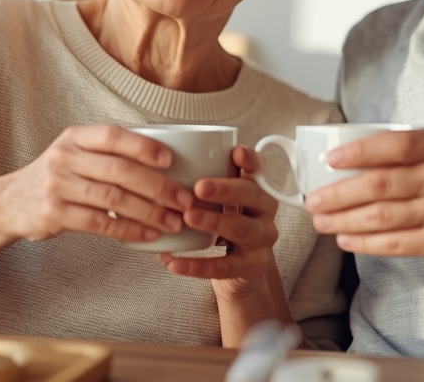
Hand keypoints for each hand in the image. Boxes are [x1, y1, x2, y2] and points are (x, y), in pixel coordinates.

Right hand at [0, 124, 193, 243]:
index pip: (113, 136)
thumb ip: (107, 154)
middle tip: (183, 200)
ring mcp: (57, 185)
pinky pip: (100, 223)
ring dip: (149, 212)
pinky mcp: (54, 213)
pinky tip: (147, 235)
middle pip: (120, 170)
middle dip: (158, 186)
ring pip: (113, 198)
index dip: (144, 147)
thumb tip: (165, 162)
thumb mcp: (74, 154)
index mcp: (75, 137)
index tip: (171, 161)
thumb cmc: (55, 178)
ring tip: (172, 221)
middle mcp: (65, 157)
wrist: (9, 203)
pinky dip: (129, 230)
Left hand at [162, 146, 280, 300]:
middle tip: (199, 187)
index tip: (235, 152)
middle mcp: (264, 212)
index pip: (259, 169)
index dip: (251, 160)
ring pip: (242, 228)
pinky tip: (174, 261)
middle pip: (253, 195)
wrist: (240, 271)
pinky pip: (225, 266)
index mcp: (256, 189)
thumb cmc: (223, 226)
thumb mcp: (218, 202)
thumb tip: (160, 166)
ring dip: (214, 222)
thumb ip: (201, 184)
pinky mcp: (252, 267)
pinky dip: (198, 265)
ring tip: (188, 217)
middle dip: (226, 189)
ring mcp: (261, 240)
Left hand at [304, 129, 423, 267]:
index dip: (358, 153)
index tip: (330, 161)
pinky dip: (368, 244)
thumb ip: (421, 147)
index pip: (394, 146)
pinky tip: (349, 241)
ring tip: (322, 222)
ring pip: (384, 218)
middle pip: (380, 186)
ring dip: (345, 222)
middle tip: (313, 200)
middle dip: (339, 195)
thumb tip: (366, 153)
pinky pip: (399, 244)